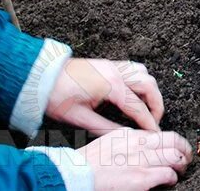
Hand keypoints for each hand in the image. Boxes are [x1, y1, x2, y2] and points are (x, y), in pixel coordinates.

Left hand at [47, 58, 164, 134]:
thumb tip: (123, 135)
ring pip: (145, 74)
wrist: (42, 77)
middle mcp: (117, 72)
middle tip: (153, 121)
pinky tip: (136, 92)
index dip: (148, 122)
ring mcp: (114, 65)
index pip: (138, 107)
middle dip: (157, 105)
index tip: (153, 133)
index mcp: (111, 85)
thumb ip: (104, 127)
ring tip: (147, 107)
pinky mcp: (110, 64)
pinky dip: (142, 80)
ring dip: (151, 91)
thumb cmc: (57, 96)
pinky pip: (135, 68)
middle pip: (150, 86)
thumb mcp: (79, 118)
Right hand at [78, 128, 191, 190]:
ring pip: (175, 156)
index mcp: (129, 135)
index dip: (172, 141)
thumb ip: (124, 143)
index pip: (159, 133)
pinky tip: (171, 181)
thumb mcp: (106, 144)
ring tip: (182, 169)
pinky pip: (167, 174)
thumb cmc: (83, 165)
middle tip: (187, 157)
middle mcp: (138, 144)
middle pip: (173, 140)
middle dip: (184, 149)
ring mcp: (141, 160)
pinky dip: (172, 178)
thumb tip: (137, 146)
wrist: (72, 176)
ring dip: (182, 164)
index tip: (175, 147)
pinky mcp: (141, 177)